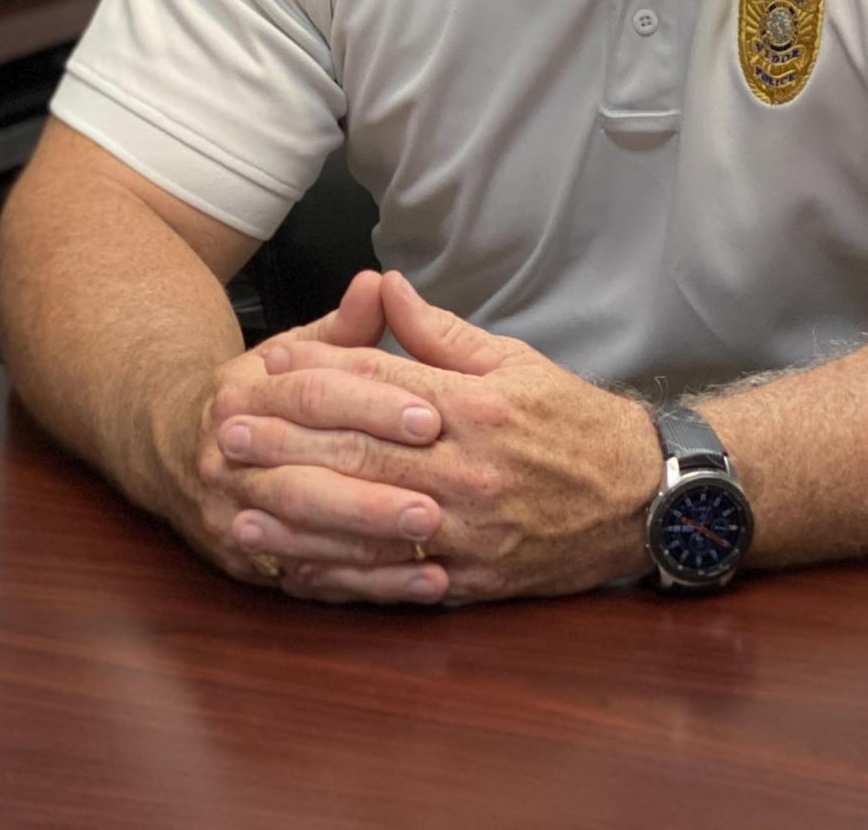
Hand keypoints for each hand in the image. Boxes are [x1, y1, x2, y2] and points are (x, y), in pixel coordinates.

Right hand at [170, 271, 454, 604]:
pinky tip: (426, 584)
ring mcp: (232, 514)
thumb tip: (380, 283)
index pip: (313, 398)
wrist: (173, 450)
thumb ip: (344, 329)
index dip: (373, 406)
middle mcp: (228, 458)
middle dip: (372, 496)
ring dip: (372, 547)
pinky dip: (372, 586)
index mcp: (243, 393)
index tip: (432, 418)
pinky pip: (314, 579)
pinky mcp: (249, 562)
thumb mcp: (293, 353)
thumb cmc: (260, 397)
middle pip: (304, 478)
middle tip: (438, 505)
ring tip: (436, 548)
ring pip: (305, 534)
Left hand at [217, 273, 662, 601]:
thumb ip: (441, 332)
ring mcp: (469, 530)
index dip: (319, 372)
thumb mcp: (515, 362)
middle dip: (287, 444)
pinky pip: (397, 581)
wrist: (641, 500)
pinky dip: (343, 578)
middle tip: (227, 434)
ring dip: (298, 520)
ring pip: (369, 524)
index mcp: (478, 407)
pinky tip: (297, 570)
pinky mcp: (473, 578)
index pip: (382, 385)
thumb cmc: (573, 423)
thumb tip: (386, 287)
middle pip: (361, 454)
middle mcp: (469, 469)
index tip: (267, 365)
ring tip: (240, 510)